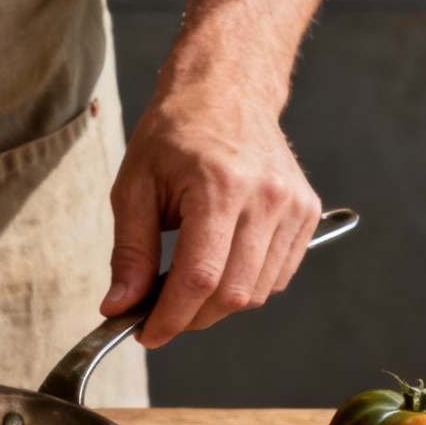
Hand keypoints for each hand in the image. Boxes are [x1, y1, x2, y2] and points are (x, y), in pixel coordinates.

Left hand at [100, 83, 321, 348]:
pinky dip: (245, 284)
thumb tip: (119, 307)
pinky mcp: (306, 211)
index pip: (199, 279)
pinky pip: (278, 275)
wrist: (226, 90)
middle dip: (191, 318)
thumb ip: (129, 252)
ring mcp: (292, 205)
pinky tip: (220, 263)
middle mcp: (265, 198)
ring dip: (217, 304)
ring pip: (258, 292)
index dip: (170, 318)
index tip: (144, 334)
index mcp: (219, 187)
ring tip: (186, 283)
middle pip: (232, 294)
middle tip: (159, 313)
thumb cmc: (174, 134)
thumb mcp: (134, 187)